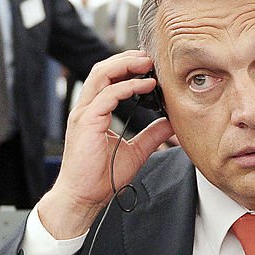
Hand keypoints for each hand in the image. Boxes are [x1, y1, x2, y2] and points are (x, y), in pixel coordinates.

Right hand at [36, 51, 173, 238]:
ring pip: (101, 74)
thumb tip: (170, 123)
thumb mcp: (135, 151)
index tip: (149, 67)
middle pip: (102, 69)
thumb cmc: (101, 177)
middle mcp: (86, 109)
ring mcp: (84, 114)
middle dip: (126, 59)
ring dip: (125, 65)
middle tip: (149, 57)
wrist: (84, 197)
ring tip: (146, 63)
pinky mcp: (87, 122)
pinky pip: (107, 95)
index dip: (126, 68)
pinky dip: (127, 87)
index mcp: (94, 113)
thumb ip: (151, 135)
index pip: (107, 79)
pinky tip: (145, 86)